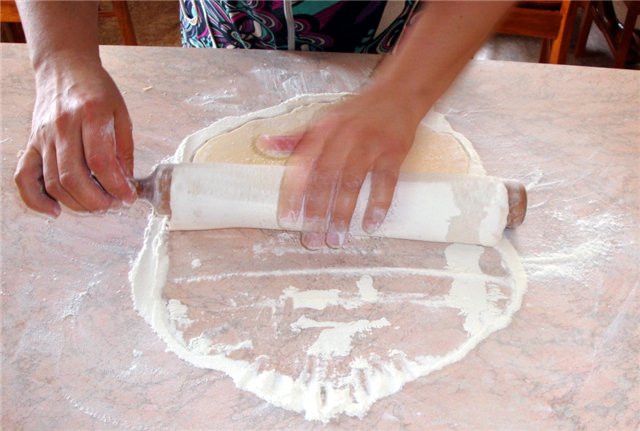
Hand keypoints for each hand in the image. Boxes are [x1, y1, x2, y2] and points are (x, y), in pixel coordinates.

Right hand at [14, 56, 135, 216]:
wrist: (63, 67)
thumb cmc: (96, 89)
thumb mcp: (121, 112)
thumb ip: (124, 147)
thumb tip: (126, 181)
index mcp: (90, 114)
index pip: (101, 162)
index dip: (117, 186)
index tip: (129, 197)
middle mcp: (62, 126)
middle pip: (74, 177)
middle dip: (98, 200)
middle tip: (113, 204)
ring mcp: (42, 137)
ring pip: (53, 182)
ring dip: (77, 203)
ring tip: (97, 205)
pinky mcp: (30, 143)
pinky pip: (24, 177)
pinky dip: (36, 200)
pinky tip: (55, 210)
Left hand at [261, 85, 423, 248]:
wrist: (398, 94)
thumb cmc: (356, 112)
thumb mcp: (323, 120)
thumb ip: (295, 138)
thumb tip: (263, 144)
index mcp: (323, 130)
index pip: (304, 165)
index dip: (295, 194)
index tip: (290, 220)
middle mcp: (344, 136)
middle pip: (327, 178)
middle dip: (318, 211)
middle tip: (313, 240)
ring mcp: (371, 143)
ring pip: (353, 183)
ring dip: (344, 214)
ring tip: (337, 239)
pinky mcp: (394, 151)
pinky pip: (386, 182)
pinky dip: (379, 204)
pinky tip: (371, 225)